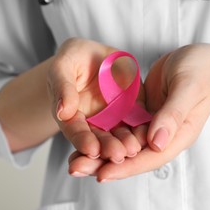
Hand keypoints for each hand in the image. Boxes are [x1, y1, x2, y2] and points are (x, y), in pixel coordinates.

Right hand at [47, 38, 146, 164]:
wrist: (95, 54)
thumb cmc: (73, 59)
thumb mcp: (63, 66)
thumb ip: (62, 87)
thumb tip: (62, 112)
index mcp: (71, 115)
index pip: (75, 130)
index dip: (82, 140)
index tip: (91, 149)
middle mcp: (93, 122)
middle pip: (99, 138)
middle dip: (107, 148)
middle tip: (117, 155)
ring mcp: (114, 118)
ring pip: (120, 134)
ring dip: (125, 144)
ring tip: (133, 149)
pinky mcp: (133, 110)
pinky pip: (139, 121)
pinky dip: (142, 129)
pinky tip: (147, 135)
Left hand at [80, 44, 209, 181]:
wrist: (199, 59)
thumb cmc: (200, 70)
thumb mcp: (188, 87)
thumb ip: (173, 114)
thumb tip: (155, 144)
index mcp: (178, 135)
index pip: (150, 158)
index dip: (126, 168)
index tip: (101, 174)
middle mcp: (162, 136)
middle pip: (132, 157)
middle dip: (104, 164)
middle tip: (76, 169)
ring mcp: (151, 127)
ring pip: (123, 145)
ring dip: (99, 153)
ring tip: (73, 160)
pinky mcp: (141, 116)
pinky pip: (120, 130)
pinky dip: (104, 135)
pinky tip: (85, 138)